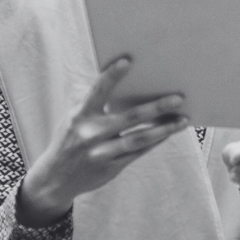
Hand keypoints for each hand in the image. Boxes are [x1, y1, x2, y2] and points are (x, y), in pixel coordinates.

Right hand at [17, 56, 189, 226]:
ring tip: (183, 120)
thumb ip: (94, 104)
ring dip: (164, 129)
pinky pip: (139, 152)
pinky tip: (169, 132)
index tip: (128, 60)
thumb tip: (127, 85)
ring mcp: (102, 153)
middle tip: (179, 98)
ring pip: (140, 139)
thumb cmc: (71, 140)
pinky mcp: (111, 168)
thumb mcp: (74, 119)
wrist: (55, 179)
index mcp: (80, 116)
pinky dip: (156, 141)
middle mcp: (91, 134)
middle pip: (130, 117)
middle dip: (157, 107)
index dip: (112, 75)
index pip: (98, 91)